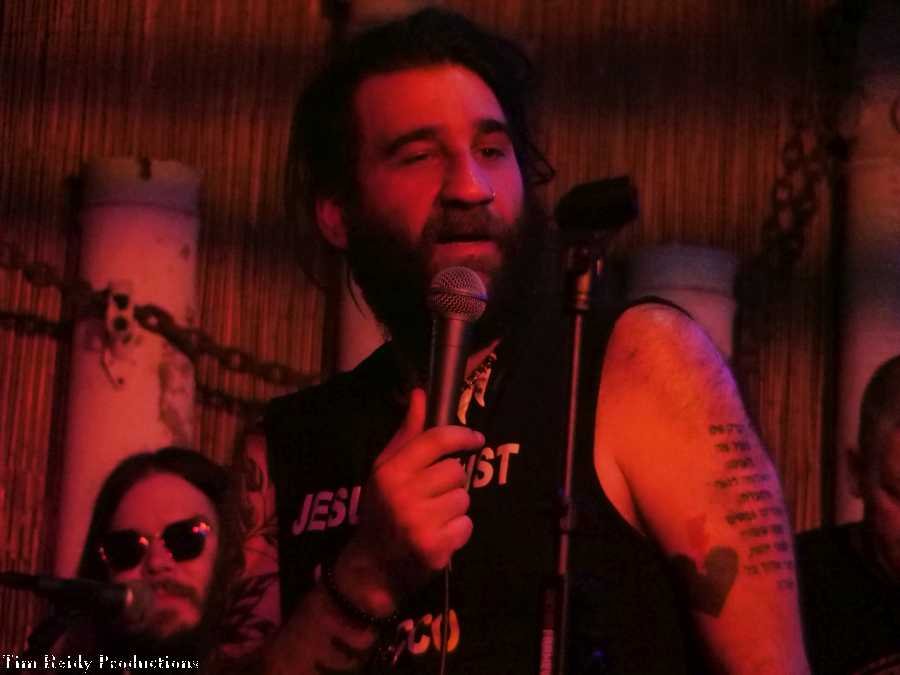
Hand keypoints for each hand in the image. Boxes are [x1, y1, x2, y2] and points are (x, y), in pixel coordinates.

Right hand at [335, 388, 481, 614]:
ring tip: (433, 517)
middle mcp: (404, 495)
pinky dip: (458, 531)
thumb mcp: (385, 470)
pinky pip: (466, 526)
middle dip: (450, 483)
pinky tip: (438, 535)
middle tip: (433, 496)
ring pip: (463, 499)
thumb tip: (421, 395)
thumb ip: (407, 434)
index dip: (461, 435)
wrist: (371, 568)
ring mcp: (419, 523)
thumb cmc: (380, 512)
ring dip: (454, 508)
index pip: (435, 440)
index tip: (475, 438)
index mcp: (390, 471)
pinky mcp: (435, 548)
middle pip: (456, 471)